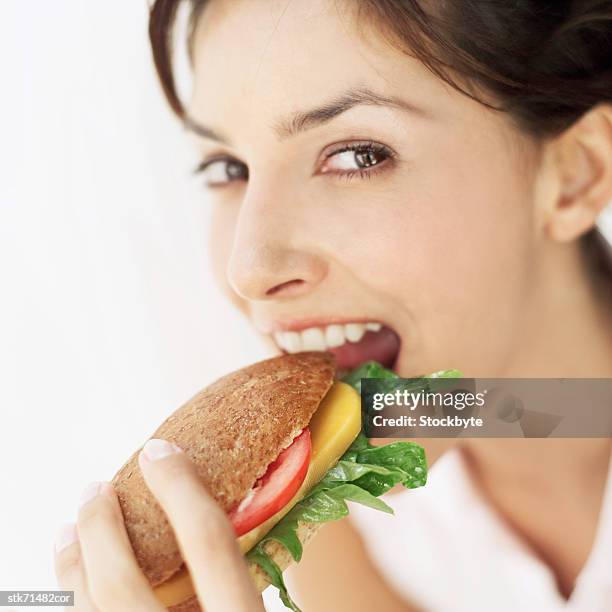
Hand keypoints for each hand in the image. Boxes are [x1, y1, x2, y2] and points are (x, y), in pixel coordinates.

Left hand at [54, 439, 265, 611]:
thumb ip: (254, 576)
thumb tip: (254, 514)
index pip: (208, 544)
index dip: (181, 488)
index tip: (161, 450)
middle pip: (121, 585)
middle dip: (100, 529)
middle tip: (93, 490)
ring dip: (70, 568)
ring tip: (67, 531)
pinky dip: (74, 599)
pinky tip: (72, 581)